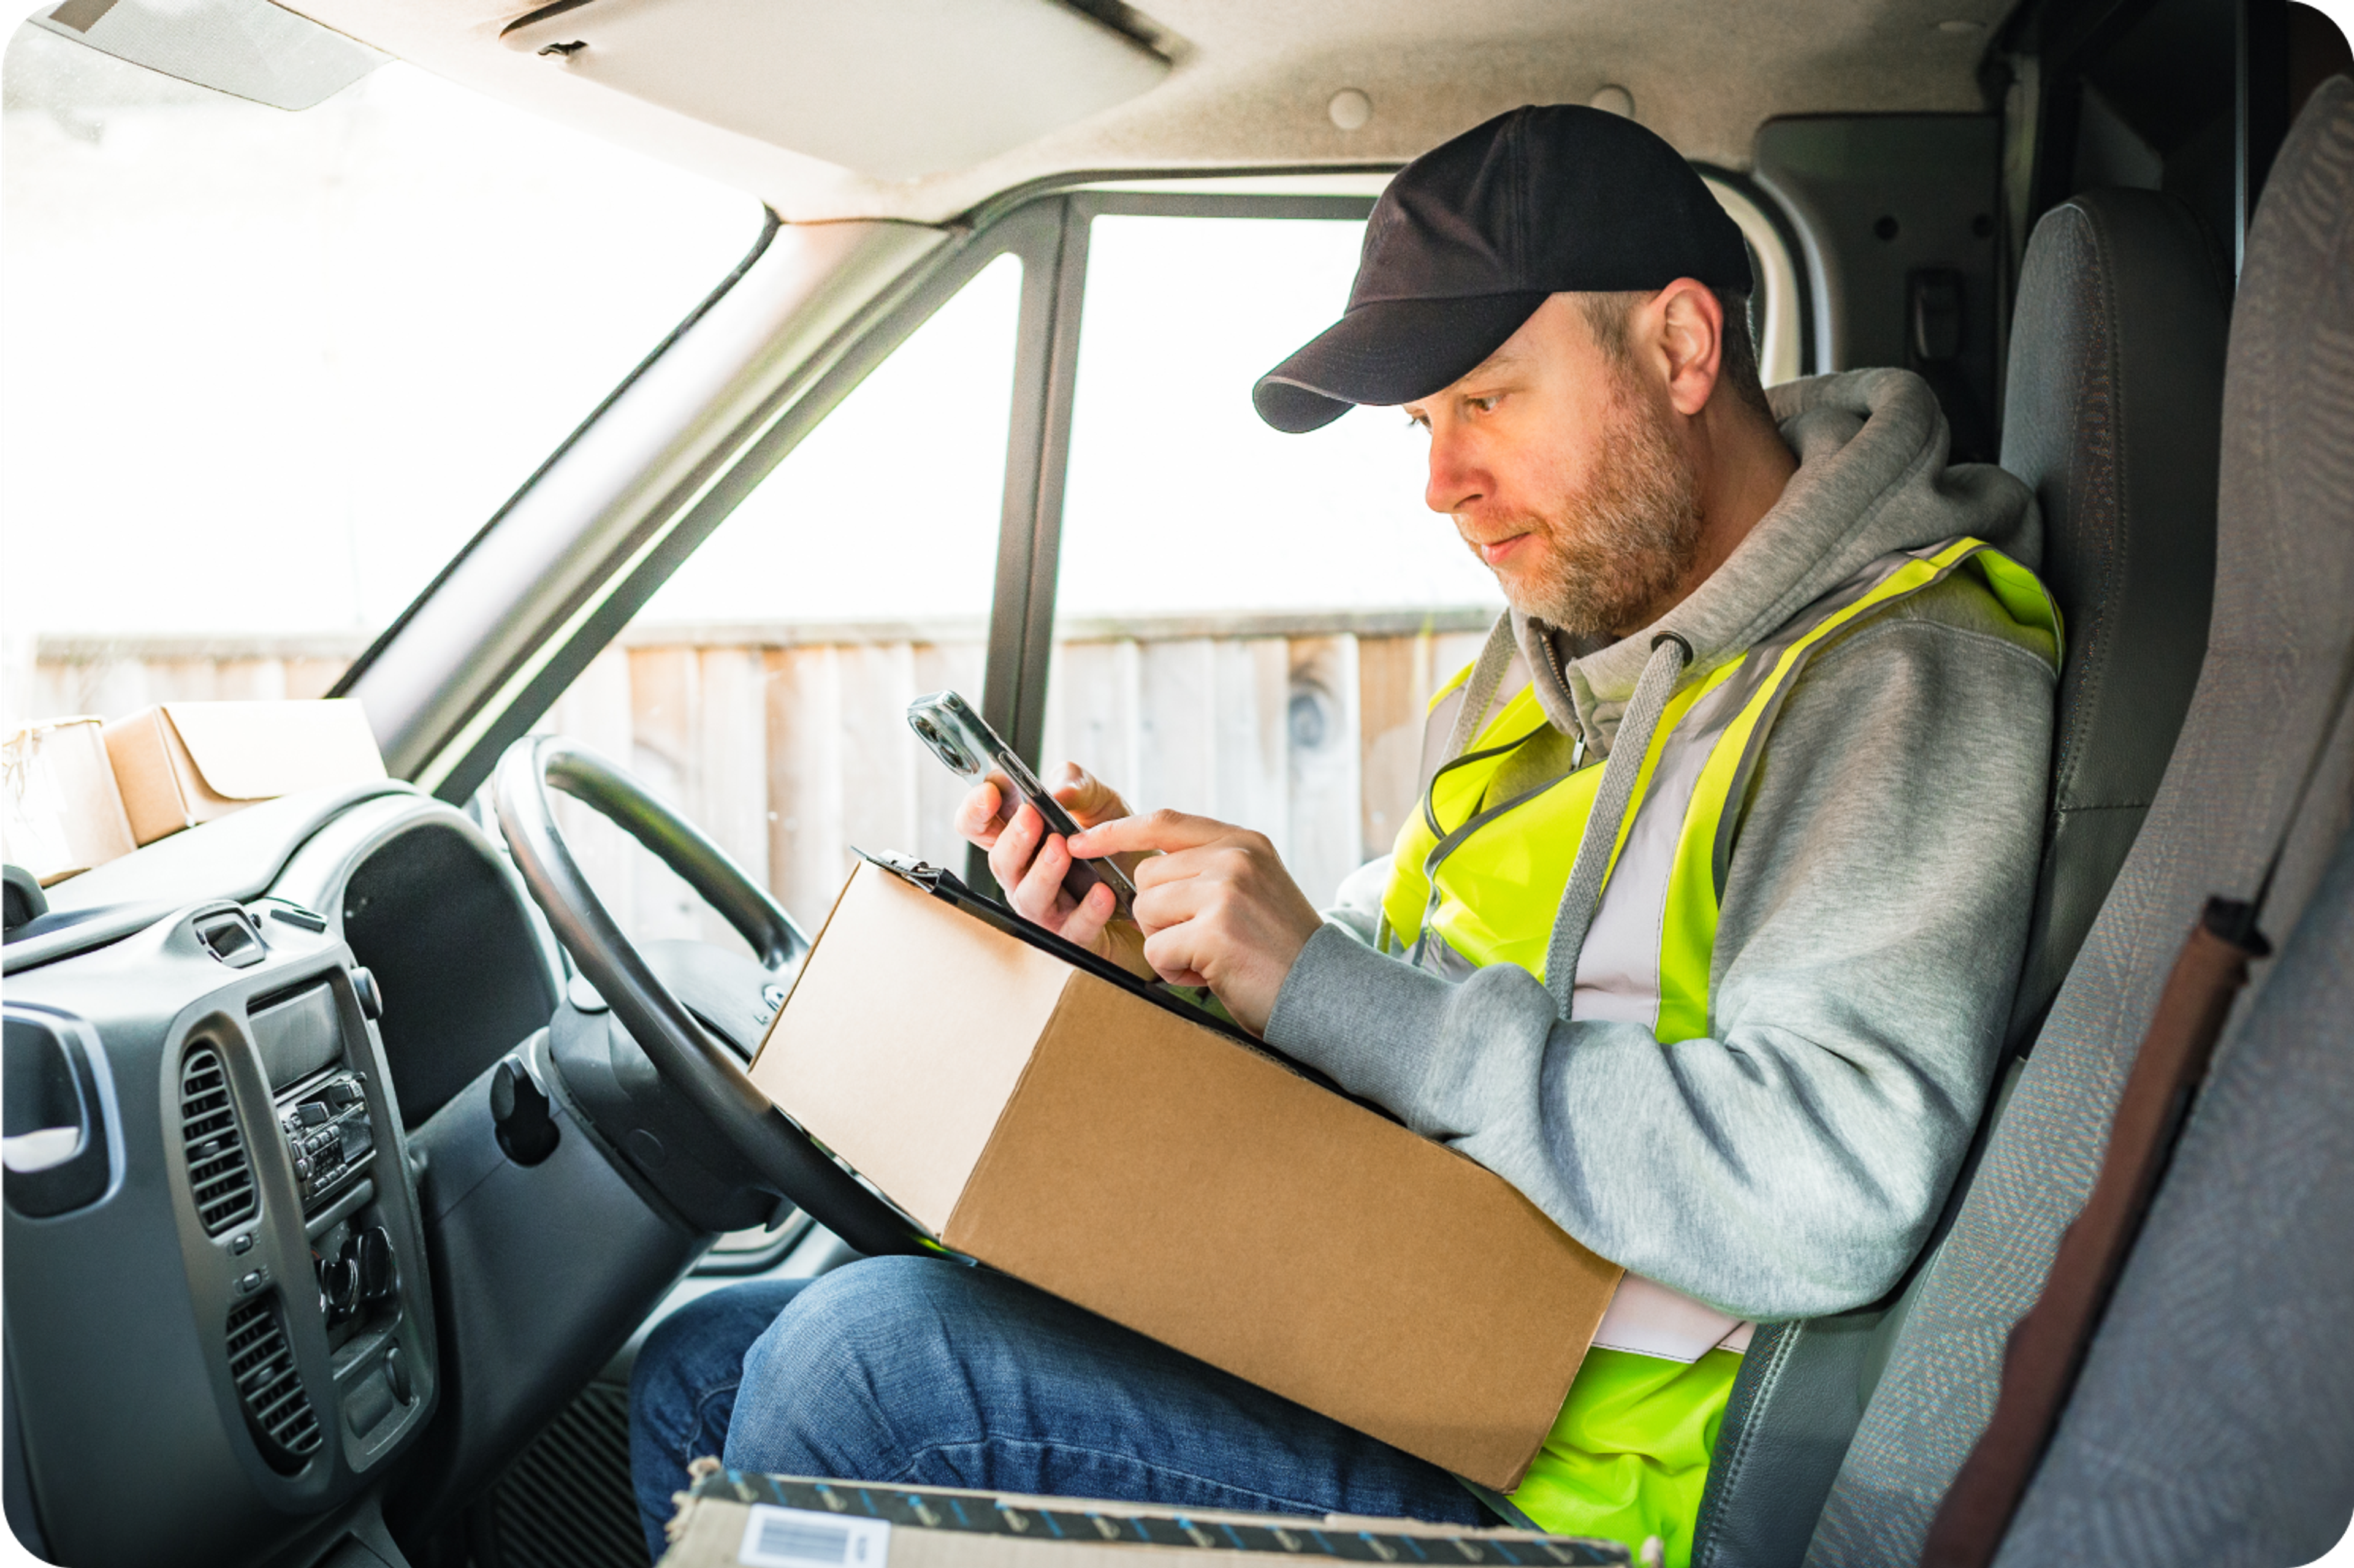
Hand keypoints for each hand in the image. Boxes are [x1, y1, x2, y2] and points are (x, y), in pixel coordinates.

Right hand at [954, 763, 1152, 975]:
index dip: (975, 811)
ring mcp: (1046, 910)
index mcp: (1021, 842)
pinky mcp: (1075, 937)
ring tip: (1063, 849)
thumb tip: (1057, 792)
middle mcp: (1025, 878)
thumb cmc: (1115, 845)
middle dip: (1013, 839)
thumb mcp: (1100, 803)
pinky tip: (1102, 893)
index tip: (989, 793)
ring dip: (1043, 872)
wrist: (1155, 886)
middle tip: (1031, 816)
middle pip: (1000, 863)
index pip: (979, 827)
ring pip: (1030, 898)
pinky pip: (1074, 929)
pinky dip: (1087, 911)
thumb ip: (1077, 787)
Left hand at [1067, 811, 1323, 1035]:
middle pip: (1146, 877)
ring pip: (1146, 912)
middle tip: (1200, 939)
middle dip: (1158, 916)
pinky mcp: (1215, 931)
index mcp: (1243, 843)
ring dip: (1167, 944)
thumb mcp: (1253, 889)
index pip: (1163, 822)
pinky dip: (1175, 970)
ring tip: (1210, 956)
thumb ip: (1207, 869)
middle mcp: (1234, 859)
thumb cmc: (1281, 950)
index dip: (1115, 831)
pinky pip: (1156, 949)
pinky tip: (1212, 973)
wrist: (1327, 993)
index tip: (1080, 841)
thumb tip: (1142, 871)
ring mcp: (1225, 892)